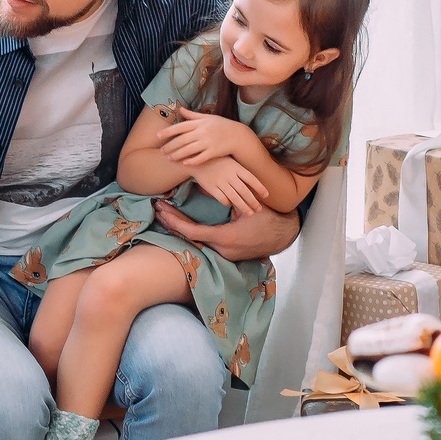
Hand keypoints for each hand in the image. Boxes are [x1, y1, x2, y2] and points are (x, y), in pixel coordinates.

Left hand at [154, 198, 300, 261]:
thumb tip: (201, 185)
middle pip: (189, 238)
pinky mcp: (226, 254)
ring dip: (180, 228)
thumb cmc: (267, 219)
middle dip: (172, 223)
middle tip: (158, 208)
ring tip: (165, 214)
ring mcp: (223, 254)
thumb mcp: (246, 206)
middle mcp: (221, 250)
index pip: (192, 231)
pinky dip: (191, 233)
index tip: (163, 209)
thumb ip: (225, 197)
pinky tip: (181, 224)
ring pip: (195, 242)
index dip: (175, 220)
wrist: (283, 236)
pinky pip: (204, 244)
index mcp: (225, 237)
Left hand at [156, 108, 251, 167]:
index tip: (157, 136)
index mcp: (199, 123)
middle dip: (170, 146)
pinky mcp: (213, 152)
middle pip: (181, 140)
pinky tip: (183, 163)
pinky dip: (191, 161)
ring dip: (177, 155)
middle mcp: (202, 132)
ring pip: (188, 150)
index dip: (167, 132)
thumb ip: (192, 115)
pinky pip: (199, 158)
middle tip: (161, 151)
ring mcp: (208, 142)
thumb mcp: (207, 117)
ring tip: (169, 158)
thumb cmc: (221, 125)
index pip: (180, 127)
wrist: (238, 135)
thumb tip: (180, 109)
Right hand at [189, 157, 268, 217]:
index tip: (266, 195)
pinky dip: (228, 203)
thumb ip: (240, 171)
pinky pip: (222, 199)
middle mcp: (229, 174)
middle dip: (253, 201)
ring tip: (250, 213)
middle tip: (259, 209)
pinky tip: (231, 204)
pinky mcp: (211, 187)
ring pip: (234, 197)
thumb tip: (254, 184)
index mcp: (236, 167)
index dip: (260, 188)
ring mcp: (220, 181)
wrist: (197, 160)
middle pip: (244, 191)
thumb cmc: (217, 161)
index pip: (251, 178)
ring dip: (243, 207)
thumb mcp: (230, 161)